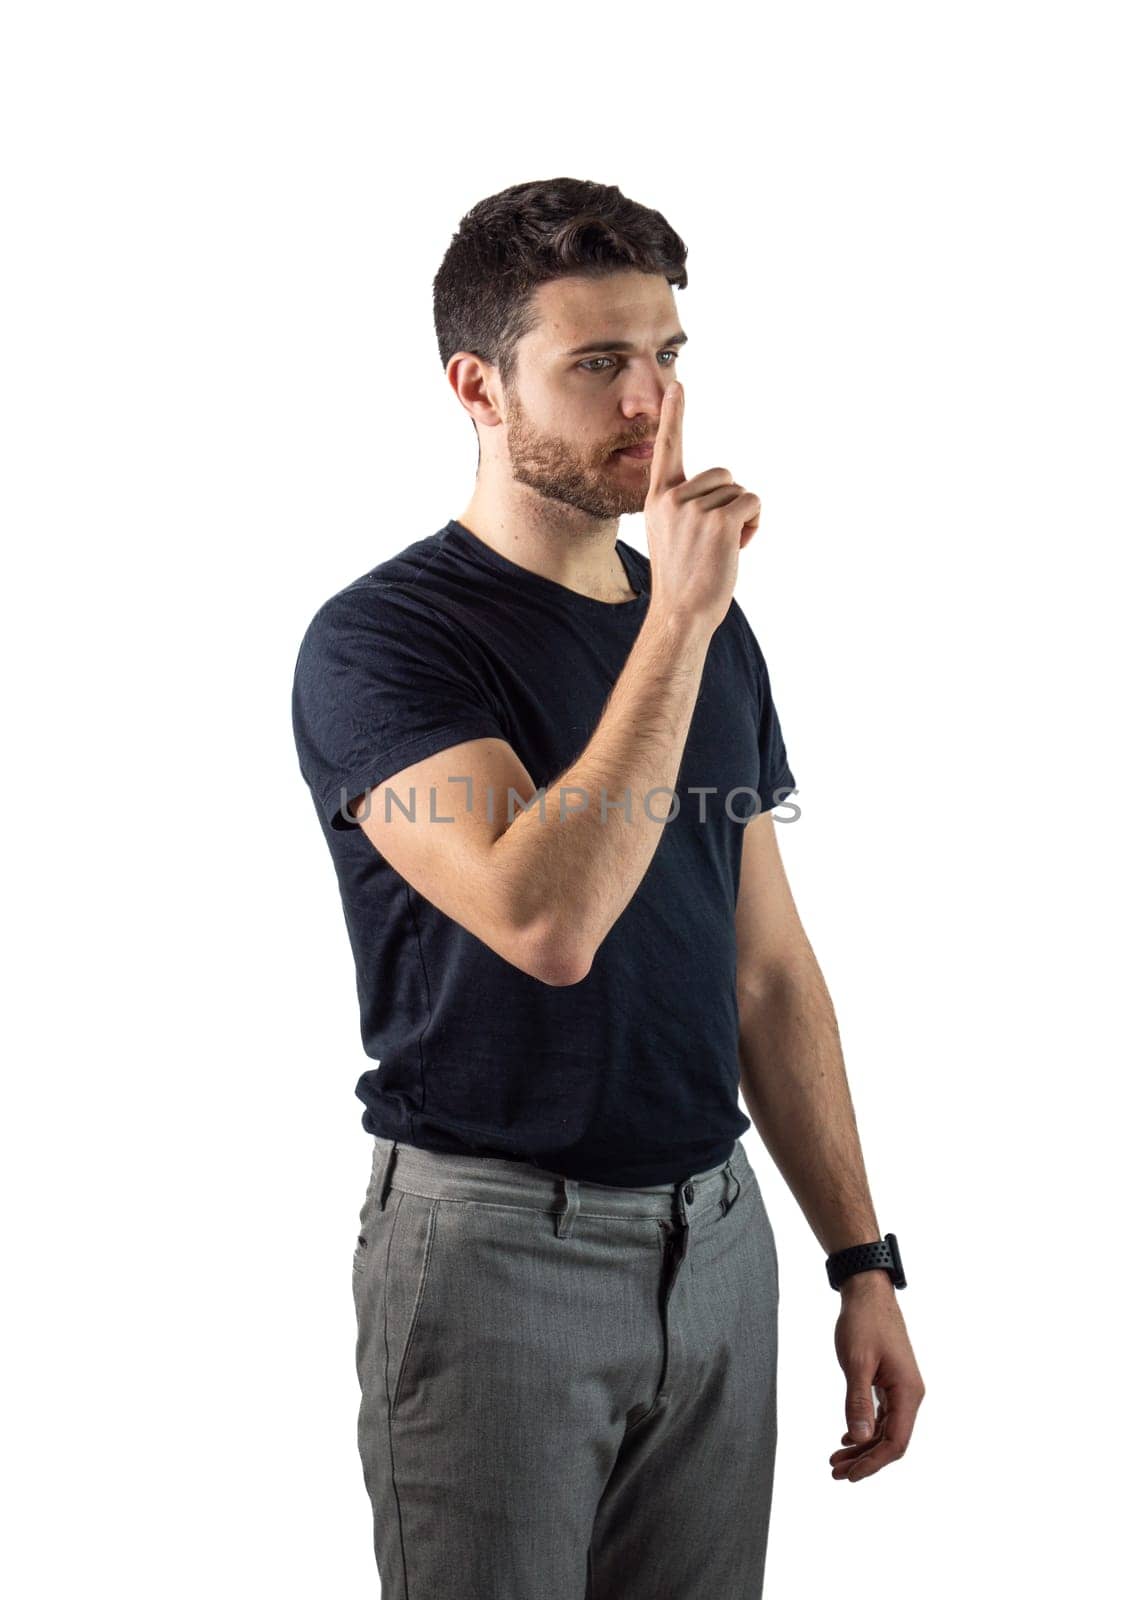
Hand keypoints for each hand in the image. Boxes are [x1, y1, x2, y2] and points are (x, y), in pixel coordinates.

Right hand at [644, 380, 761, 634]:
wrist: (681, 612)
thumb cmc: (683, 578)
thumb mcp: (674, 534)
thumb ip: (687, 506)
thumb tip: (725, 492)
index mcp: (658, 498)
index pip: (669, 448)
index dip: (675, 415)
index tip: (677, 385)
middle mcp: (672, 498)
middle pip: (723, 475)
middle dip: (730, 502)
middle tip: (714, 539)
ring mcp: (694, 509)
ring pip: (740, 492)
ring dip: (742, 518)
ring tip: (722, 548)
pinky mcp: (718, 522)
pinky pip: (752, 503)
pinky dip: (754, 523)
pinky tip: (738, 546)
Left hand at [829, 1275, 925, 1480]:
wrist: (868, 1292)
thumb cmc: (863, 1322)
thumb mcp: (856, 1362)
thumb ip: (858, 1401)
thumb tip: (861, 1438)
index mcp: (908, 1392)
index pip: (896, 1442)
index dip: (873, 1463)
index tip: (849, 1475)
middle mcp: (910, 1394)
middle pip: (891, 1440)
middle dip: (865, 1459)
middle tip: (836, 1472)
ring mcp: (901, 1388)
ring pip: (885, 1429)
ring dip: (863, 1446)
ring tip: (836, 1459)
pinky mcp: (891, 1382)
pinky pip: (882, 1415)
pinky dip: (866, 1428)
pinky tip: (848, 1437)